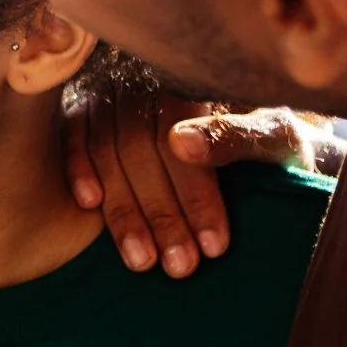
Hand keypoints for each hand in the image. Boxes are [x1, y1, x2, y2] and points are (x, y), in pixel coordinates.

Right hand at [64, 80, 340, 277]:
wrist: (266, 140)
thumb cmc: (272, 141)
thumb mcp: (274, 136)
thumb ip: (234, 136)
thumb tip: (180, 142)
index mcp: (196, 79)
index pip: (183, 138)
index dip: (194, 195)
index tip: (213, 246)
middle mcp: (148, 79)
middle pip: (138, 148)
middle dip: (160, 213)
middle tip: (179, 267)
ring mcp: (114, 92)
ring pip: (105, 150)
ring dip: (122, 211)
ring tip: (142, 262)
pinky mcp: (89, 109)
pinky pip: (72, 135)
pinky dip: (77, 168)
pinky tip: (89, 205)